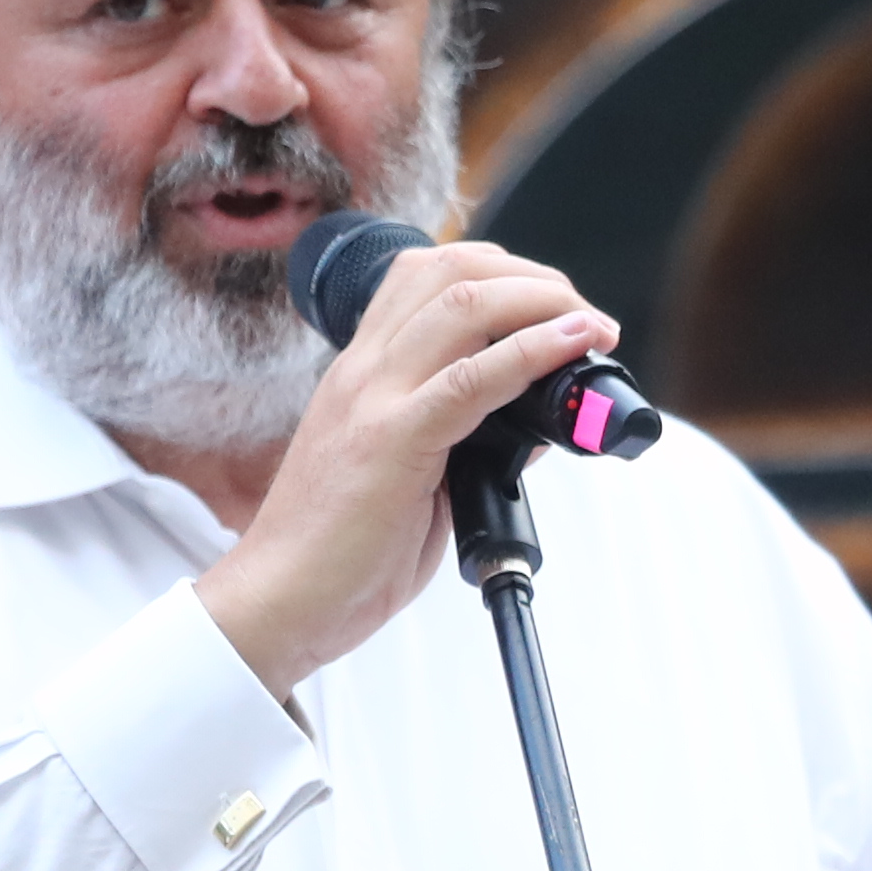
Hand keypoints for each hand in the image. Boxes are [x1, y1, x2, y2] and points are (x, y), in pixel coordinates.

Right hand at [191, 239, 615, 698]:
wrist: (279, 602)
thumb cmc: (339, 552)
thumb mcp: (412, 478)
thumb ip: (466, 442)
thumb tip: (535, 427)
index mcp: (363, 372)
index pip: (426, 275)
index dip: (500, 272)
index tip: (552, 304)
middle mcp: (365, 369)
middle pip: (453, 269)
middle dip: (534, 277)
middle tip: (584, 315)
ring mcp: (374, 398)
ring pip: (465, 303)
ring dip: (544, 301)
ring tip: (592, 326)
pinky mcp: (392, 441)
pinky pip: (472, 378)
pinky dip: (534, 351)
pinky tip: (574, 344)